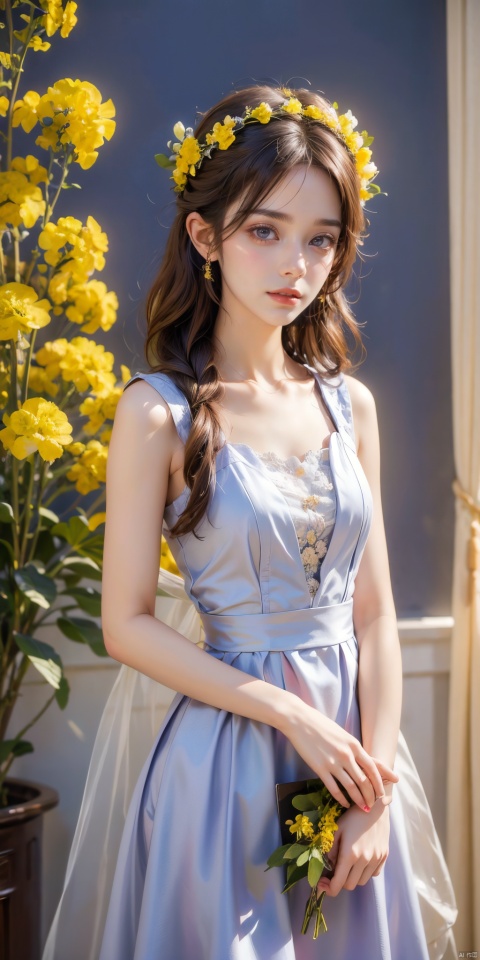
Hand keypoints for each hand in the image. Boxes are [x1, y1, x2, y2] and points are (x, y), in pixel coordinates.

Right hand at [280, 698, 398, 811]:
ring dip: (359, 800)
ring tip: (363, 808)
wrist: (299, 720)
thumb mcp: (342, 734)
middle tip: (373, 805)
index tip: (383, 792)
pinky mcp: (320, 768)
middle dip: (371, 795)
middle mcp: (347, 754)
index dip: (380, 782)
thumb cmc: (320, 724)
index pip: (373, 767)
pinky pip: (334, 788)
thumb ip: (352, 748)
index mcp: (354, 744)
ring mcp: (333, 762)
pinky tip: (345, 804)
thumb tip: (361, 761)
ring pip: (351, 787)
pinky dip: (341, 799)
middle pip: (364, 780)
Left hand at [318, 802, 390, 897]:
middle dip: (339, 882)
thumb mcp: (336, 829)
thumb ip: (330, 850)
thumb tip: (327, 867)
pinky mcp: (384, 857)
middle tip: (333, 872)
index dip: (329, 889)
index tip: (321, 885)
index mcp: (350, 854)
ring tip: (347, 865)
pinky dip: (365, 872)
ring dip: (352, 878)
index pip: (338, 884)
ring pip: (362, 882)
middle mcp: (365, 860)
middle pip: (350, 885)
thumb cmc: (352, 816)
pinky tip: (360, 861)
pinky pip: (373, 874)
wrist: (375, 806)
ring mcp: (376, 859)